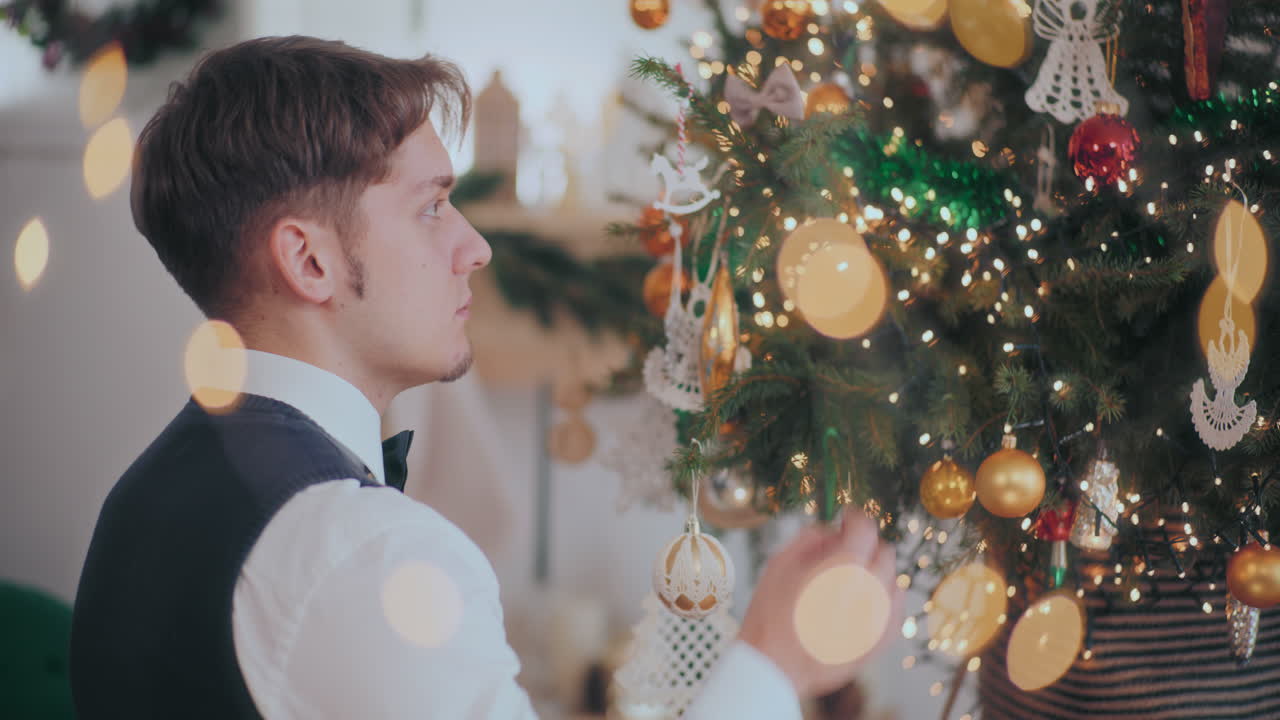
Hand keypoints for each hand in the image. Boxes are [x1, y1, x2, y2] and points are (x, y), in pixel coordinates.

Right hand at [736, 507, 902, 698]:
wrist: (774, 668)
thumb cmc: (771, 618)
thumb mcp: (779, 564)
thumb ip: (810, 538)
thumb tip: (830, 532)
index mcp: (845, 566)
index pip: (865, 527)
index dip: (854, 517)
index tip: (846, 518)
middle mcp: (870, 589)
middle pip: (884, 551)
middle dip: (865, 545)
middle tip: (843, 551)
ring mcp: (880, 617)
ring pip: (892, 580)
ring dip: (875, 574)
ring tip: (848, 582)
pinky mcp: (881, 640)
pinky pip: (895, 610)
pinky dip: (883, 600)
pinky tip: (862, 604)